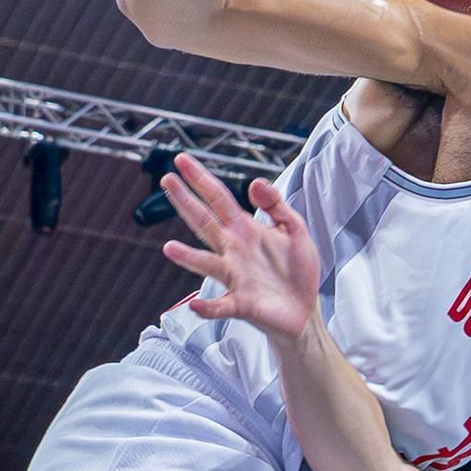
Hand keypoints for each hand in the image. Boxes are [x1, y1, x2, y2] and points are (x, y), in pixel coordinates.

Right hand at [162, 155, 320, 342]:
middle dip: (185, 201)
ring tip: (169, 248)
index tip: (181, 160)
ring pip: (206, 264)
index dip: (201, 179)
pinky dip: (208, 307)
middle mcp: (233, 250)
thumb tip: (255, 181)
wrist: (305, 309)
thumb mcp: (294, 228)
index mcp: (245, 230)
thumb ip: (276, 205)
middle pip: (204, 222)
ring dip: (188, 258)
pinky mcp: (241, 304)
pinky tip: (196, 305)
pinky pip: (221, 306)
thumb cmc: (296, 269)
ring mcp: (234, 278)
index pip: (218, 198)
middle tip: (166, 180)